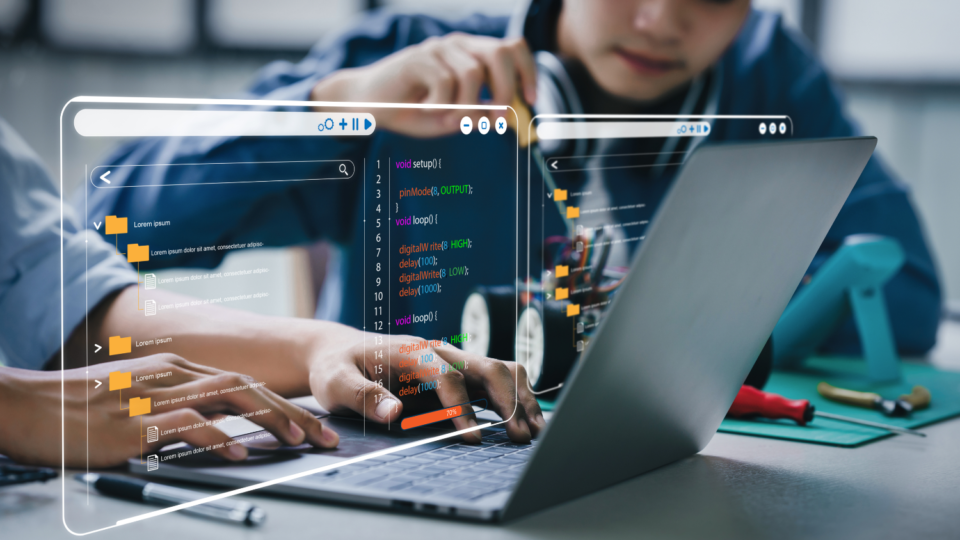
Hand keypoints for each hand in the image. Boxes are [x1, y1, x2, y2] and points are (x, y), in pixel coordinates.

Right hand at [0, 354, 338, 467]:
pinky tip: (240, 453)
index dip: (282, 402)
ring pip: (227, 398)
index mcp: (174, 369)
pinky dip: (218, 438)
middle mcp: (171, 375)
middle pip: (247, 386)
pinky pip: (186, 425)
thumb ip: (178, 409)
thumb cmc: (78, 407)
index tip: (311, 425)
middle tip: (322, 437)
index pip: (243, 381)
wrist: (24, 405)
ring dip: (269, 419)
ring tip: (297, 442)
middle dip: (291, 411)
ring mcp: (153, 396)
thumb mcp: (137, 400)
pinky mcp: (133, 422)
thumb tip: (218, 431)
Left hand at [306, 328, 544, 443]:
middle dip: (507, 401)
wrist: (340, 352)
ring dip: (520, 397)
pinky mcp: (459, 373)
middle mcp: (440, 351)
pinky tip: (526, 420)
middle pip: (487, 367)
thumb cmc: (338, 367)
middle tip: (518, 436)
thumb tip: (394, 411)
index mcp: (412, 351)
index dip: (462, 407)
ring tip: (533, 430)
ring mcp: (453, 360)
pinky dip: (516, 396)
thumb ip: (363, 395)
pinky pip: (496, 378)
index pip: (448, 376)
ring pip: (500, 369)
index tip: (472, 437)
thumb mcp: (337, 382)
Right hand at [311, 33, 537, 136]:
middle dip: (505, 89)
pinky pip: (445, 83)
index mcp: (471, 54)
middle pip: (500, 53)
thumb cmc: (413, 111)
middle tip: (497, 119)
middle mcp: (458, 45)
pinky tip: (427, 110)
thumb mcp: (455, 117)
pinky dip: (441, 106)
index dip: (528, 72)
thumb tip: (508, 115)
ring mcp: (438, 48)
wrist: (368, 107)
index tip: (531, 100)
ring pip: (473, 74)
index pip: (512, 48)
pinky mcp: (418, 58)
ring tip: (450, 121)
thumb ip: (480, 113)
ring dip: (466, 106)